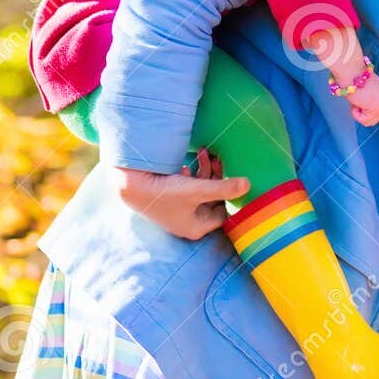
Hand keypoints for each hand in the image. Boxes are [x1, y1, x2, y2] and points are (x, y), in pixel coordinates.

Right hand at [111, 152, 248, 240]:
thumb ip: (224, 187)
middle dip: (215, 178)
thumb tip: (249, 185)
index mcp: (197, 227)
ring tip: (203, 152)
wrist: (130, 184)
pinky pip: (186, 187)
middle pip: (212, 199)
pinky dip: (190, 175)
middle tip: (216, 159)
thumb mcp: (198, 189)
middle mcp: (188, 222)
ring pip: (200, 191)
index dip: (229, 195)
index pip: (223, 213)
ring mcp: (178, 211)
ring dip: (203, 172)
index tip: (231, 176)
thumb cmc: (165, 192)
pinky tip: (186, 164)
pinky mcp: (169, 199)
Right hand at [344, 70, 378, 126]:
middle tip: (356, 99)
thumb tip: (362, 108)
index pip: (375, 112)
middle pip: (374, 119)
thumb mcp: (363, 89)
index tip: (357, 95)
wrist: (351, 68)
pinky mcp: (377, 107)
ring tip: (356, 99)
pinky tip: (356, 101)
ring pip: (369, 122)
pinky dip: (356, 114)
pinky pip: (364, 121)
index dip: (362, 108)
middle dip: (361, 112)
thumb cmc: (352, 76)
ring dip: (357, 113)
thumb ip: (366, 99)